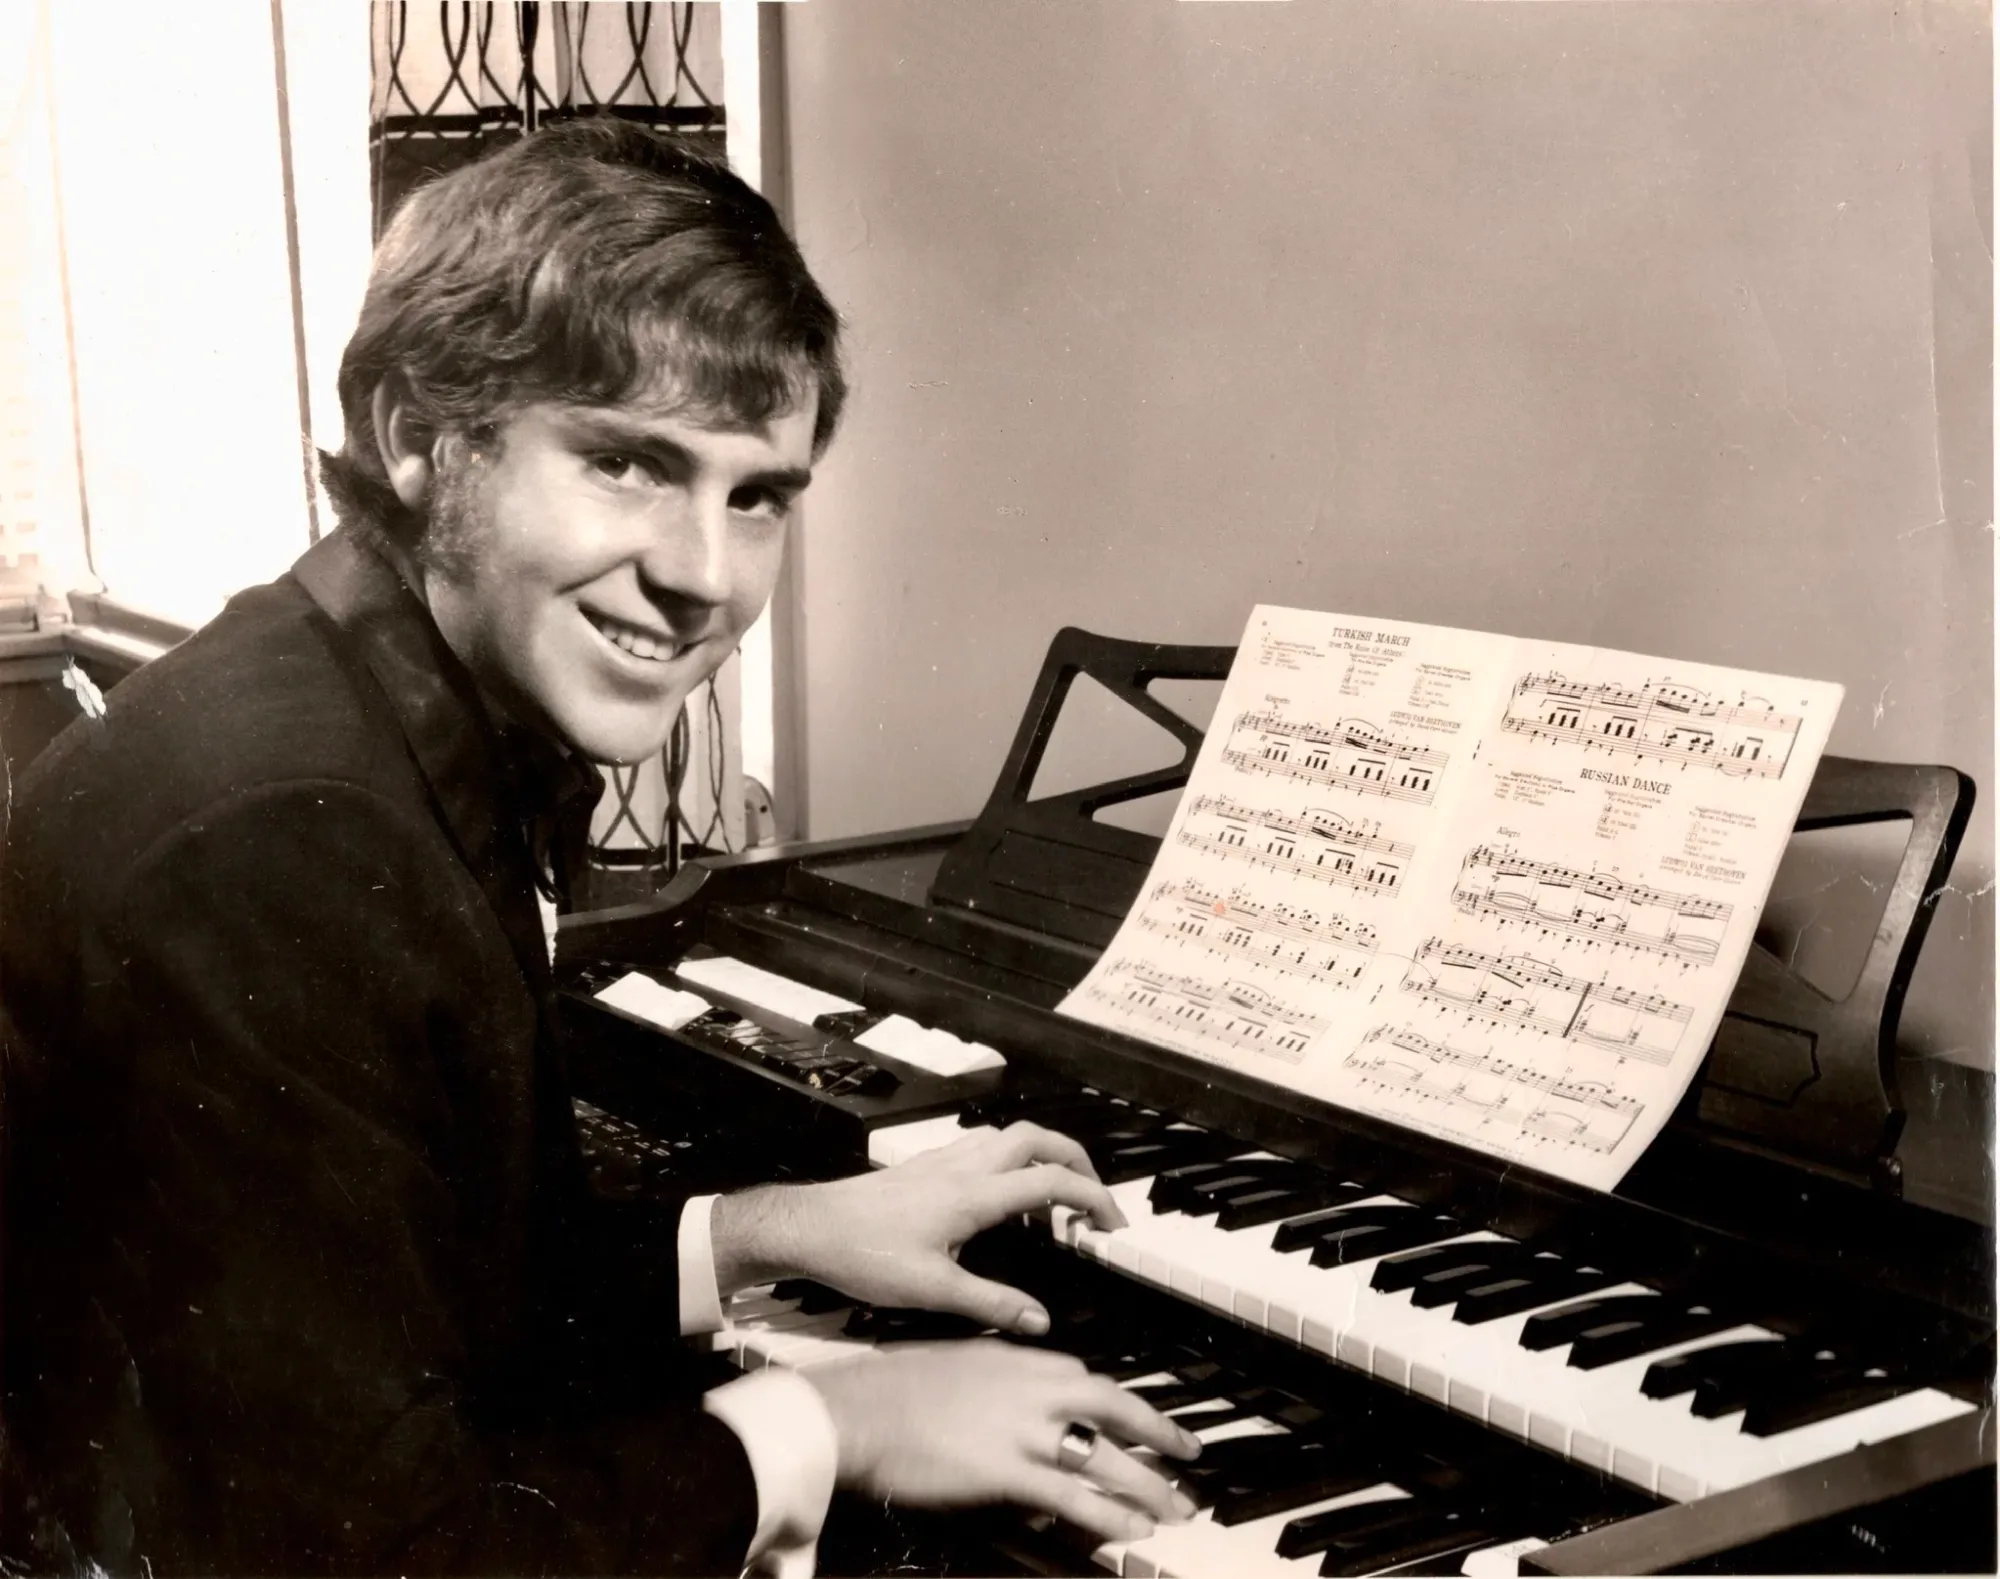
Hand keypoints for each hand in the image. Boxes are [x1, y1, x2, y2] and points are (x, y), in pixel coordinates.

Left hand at [711, 1122, 1126, 1334]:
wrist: (811, 1228)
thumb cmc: (864, 1254)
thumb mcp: (933, 1291)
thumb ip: (991, 1304)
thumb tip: (1039, 1319)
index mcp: (974, 1195)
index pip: (1052, 1181)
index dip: (1092, 1197)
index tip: (1112, 1223)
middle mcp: (964, 1167)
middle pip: (1038, 1138)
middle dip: (1077, 1159)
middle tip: (1093, 1197)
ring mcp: (943, 1161)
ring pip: (1009, 1137)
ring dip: (1042, 1157)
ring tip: (1052, 1201)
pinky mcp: (924, 1166)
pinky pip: (982, 1148)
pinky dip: (1009, 1162)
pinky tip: (1001, 1196)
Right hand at [805, 1340, 1201, 1543]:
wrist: (861, 1409)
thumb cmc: (893, 1386)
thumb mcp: (956, 1361)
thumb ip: (996, 1375)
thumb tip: (1012, 1391)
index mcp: (1020, 1359)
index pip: (1088, 1379)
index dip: (1122, 1406)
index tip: (1142, 1420)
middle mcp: (1034, 1388)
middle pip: (1115, 1409)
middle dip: (1160, 1434)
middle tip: (1189, 1454)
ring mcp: (1026, 1431)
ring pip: (1106, 1458)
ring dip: (1148, 1484)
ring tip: (1177, 1506)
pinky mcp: (1011, 1472)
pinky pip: (1075, 1497)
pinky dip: (1109, 1514)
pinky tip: (1134, 1527)